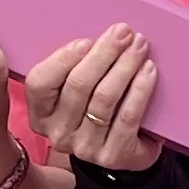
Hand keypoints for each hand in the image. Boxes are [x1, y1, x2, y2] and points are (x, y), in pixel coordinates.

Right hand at [28, 25, 162, 171]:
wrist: (121, 149)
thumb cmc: (95, 107)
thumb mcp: (74, 90)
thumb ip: (75, 66)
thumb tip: (101, 35)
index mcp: (40, 113)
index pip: (40, 83)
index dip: (62, 59)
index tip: (86, 40)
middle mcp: (58, 133)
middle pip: (78, 86)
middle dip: (104, 54)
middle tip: (123, 32)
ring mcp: (85, 147)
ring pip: (104, 99)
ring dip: (125, 67)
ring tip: (139, 46)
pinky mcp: (113, 155)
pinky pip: (128, 116)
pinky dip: (140, 90)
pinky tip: (149, 71)